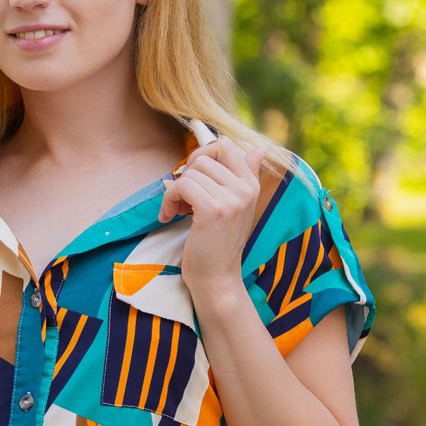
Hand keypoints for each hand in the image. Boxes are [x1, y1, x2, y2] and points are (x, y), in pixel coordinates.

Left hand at [156, 139, 266, 295]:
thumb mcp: (236, 208)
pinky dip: (168, 200)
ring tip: (177, 211)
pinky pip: (181, 186)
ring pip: (191, 172)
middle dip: (186, 174)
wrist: (217, 278)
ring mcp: (231, 199)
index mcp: (251, 185)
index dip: (201, 155)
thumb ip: (245, 177)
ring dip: (175, 191)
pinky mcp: (213, 210)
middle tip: (182, 198)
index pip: (226, 146)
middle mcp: (245, 189)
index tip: (192, 177)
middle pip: (204, 157)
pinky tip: (169, 216)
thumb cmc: (219, 244)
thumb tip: (257, 150)